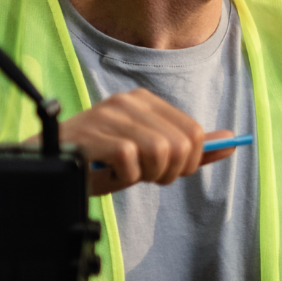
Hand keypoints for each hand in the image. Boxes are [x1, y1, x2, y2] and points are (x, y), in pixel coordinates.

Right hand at [41, 88, 235, 194]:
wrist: (48, 167)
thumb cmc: (99, 162)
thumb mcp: (148, 155)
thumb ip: (189, 148)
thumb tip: (232, 141)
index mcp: (145, 101)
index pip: (194, 133)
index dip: (188, 162)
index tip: (166, 171)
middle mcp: (128, 101)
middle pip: (182, 145)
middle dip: (169, 173)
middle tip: (143, 176)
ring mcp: (109, 115)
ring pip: (160, 153)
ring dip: (145, 176)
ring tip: (123, 174)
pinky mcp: (93, 135)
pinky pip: (131, 163)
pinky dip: (123, 179)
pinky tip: (106, 175)